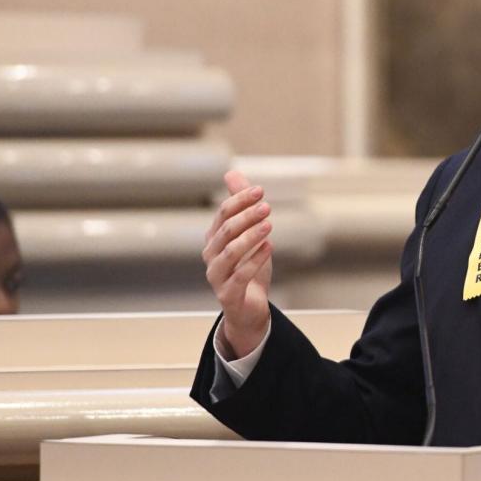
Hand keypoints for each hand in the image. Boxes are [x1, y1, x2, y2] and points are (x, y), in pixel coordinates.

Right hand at [202, 170, 273, 357]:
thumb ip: (240, 206)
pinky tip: (269, 248)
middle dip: (247, 216)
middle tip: (267, 206)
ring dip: (250, 237)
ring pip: (230, 252)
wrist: (248, 308)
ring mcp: (217, 276)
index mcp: (214, 238)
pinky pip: (240, 276)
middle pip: (226, 230)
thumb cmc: (248, 268)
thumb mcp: (248, 234)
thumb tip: (230, 173)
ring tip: (269, 225)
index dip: (240, 200)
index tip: (261, 190)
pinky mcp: (227, 294)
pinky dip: (254, 260)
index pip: (223, 213)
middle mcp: (211, 255)